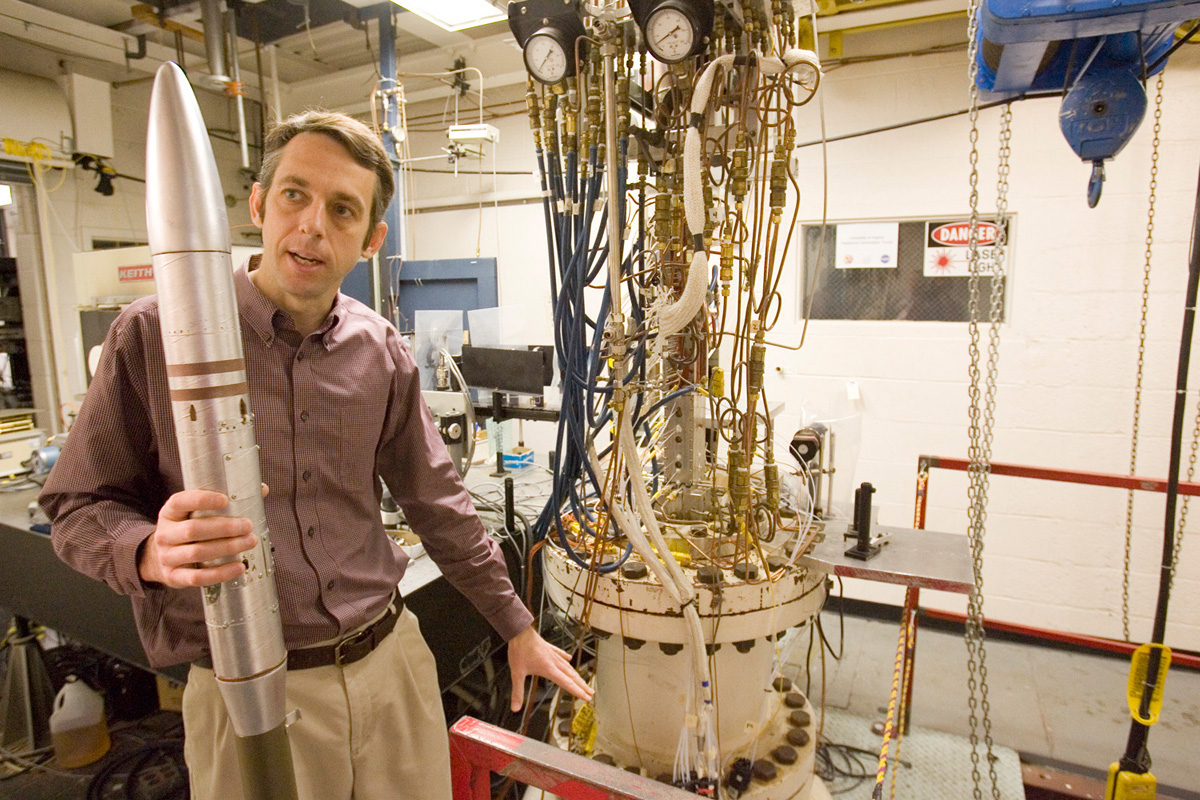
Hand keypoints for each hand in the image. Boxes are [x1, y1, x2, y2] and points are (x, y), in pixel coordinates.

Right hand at [138, 489, 257, 587]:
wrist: (160, 559)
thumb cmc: (188, 530)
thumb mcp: (194, 513)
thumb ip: (224, 500)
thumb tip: (261, 490)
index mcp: (169, 513)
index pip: (180, 502)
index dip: (202, 500)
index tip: (225, 500)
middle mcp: (164, 534)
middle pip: (193, 529)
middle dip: (224, 528)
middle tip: (248, 525)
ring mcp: (167, 557)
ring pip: (197, 553)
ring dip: (227, 548)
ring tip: (250, 542)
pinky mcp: (173, 577)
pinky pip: (198, 577)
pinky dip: (221, 573)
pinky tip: (239, 567)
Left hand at [506, 626, 592, 711]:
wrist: (519, 630)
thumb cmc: (519, 650)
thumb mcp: (517, 673)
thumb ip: (517, 692)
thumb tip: (515, 708)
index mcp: (549, 669)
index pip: (567, 683)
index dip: (577, 692)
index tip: (587, 698)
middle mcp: (554, 662)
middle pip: (572, 676)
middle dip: (582, 685)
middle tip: (591, 693)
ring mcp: (552, 654)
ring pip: (568, 666)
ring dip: (576, 675)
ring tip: (582, 681)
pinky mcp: (548, 648)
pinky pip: (560, 654)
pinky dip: (566, 658)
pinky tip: (569, 659)